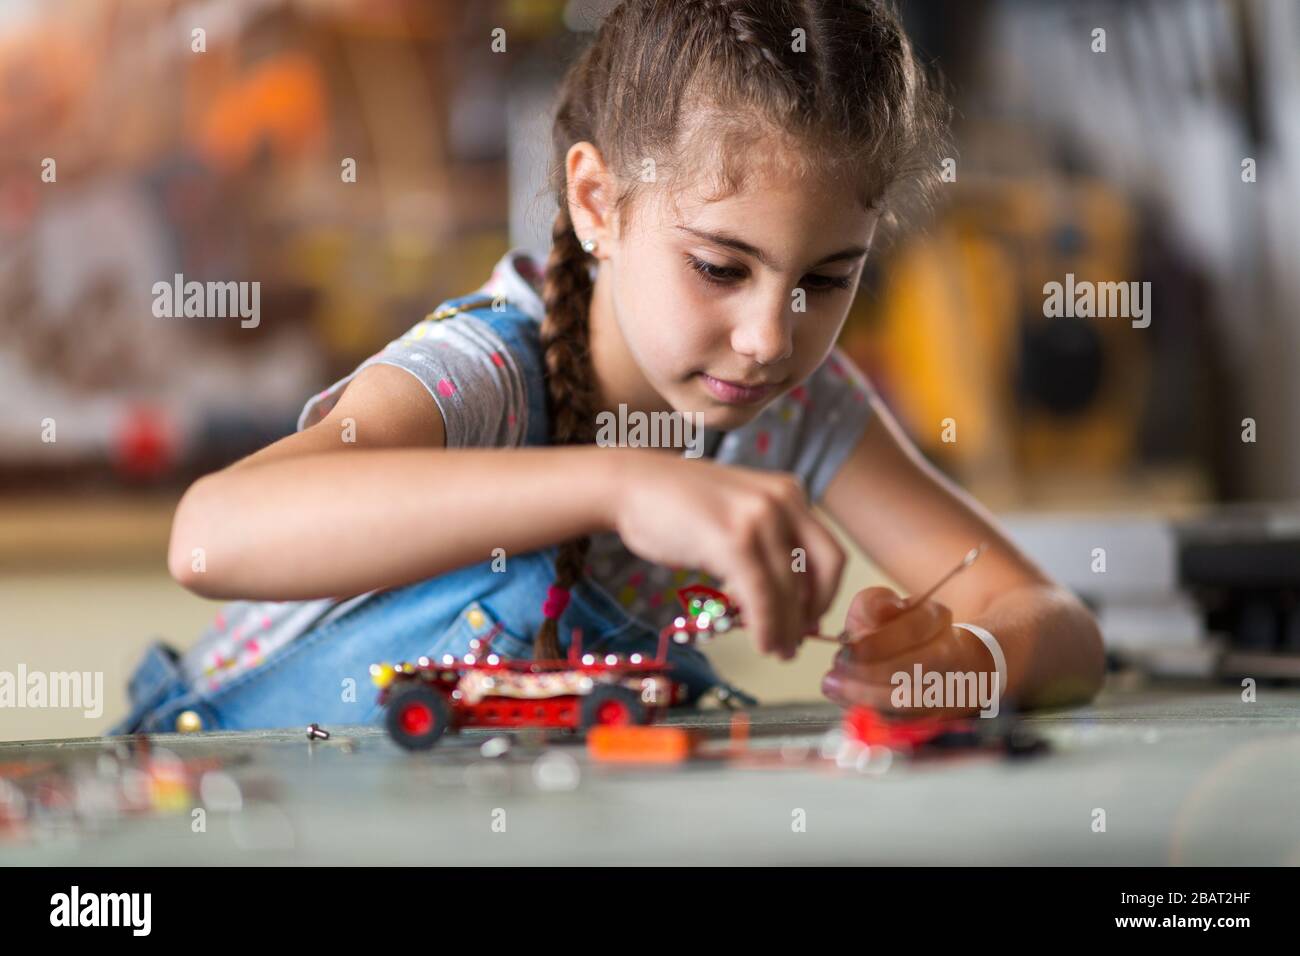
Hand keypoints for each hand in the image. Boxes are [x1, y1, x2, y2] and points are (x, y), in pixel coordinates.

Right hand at [608, 448, 844, 659]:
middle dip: (811, 615)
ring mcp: (759, 519)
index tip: (809, 619)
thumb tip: (791, 595)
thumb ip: (767, 540)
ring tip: (777, 650)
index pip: (828, 553)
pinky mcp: (733, 541)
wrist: (630, 485)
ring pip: (790, 590)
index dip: (825, 594)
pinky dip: (766, 627)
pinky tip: (761, 643)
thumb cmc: (677, 502)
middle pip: (821, 573)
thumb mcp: (738, 509)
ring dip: (786, 629)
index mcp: (790, 491)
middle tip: (797, 641)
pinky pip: (762, 597)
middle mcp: (783, 500)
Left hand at [820, 586, 982, 717]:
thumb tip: (862, 626)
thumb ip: (871, 606)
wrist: (952, 661)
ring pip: (909, 700)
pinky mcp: (934, 717)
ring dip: (865, 695)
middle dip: (868, 670)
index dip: (877, 641)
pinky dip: (871, 713)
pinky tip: (846, 701)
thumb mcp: (888, 607)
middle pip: (914, 666)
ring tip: (834, 685)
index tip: (847, 646)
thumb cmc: (907, 632)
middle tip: (836, 668)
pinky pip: (902, 721)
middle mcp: (949, 652)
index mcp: (937, 618)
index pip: (911, 630)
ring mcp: (946, 687)